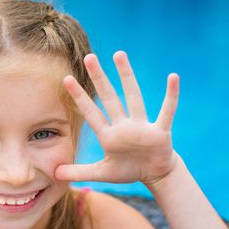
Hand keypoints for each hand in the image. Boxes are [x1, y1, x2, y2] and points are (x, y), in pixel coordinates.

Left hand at [55, 51, 179, 186]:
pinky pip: (167, 111)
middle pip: (109, 98)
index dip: (79, 97)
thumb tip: (55, 173)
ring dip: (127, 77)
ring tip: (119, 55)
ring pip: (133, 97)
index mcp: (108, 135)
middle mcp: (123, 126)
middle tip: (89, 57)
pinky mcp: (160, 131)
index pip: (90, 112)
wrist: (155, 173)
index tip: (67, 79)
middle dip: (99, 78)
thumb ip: (79, 172)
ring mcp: (141, 126)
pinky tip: (173, 77)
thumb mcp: (101, 173)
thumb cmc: (128, 170)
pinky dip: (171, 96)